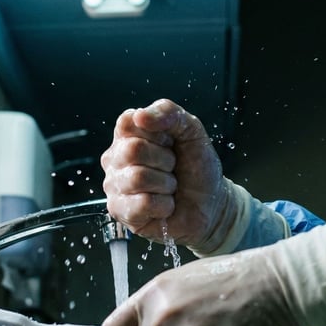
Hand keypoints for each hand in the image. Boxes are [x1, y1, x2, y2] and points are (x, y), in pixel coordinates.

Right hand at [101, 99, 226, 247]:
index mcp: (128, 135)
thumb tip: (140, 115)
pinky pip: (142, 204)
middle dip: (165, 160)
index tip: (170, 143)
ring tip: (170, 188)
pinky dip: (164, 205)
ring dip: (166, 184)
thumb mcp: (191, 131)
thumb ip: (168, 113)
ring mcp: (114, 186)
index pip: (128, 122)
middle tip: (173, 168)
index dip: (157, 133)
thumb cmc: (196, 168)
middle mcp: (115, 159)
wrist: (211, 204)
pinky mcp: (119, 212)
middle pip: (133, 150)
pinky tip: (165, 206)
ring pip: (138, 178)